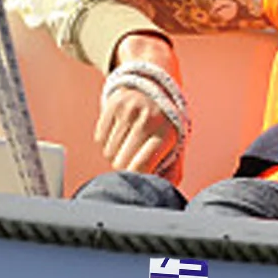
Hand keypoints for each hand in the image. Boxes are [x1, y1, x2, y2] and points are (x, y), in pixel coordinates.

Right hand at [97, 32, 185, 179]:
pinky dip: (107, 140)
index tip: (139, 175)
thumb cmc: (167, 123)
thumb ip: (171, 174)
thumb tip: (157, 195)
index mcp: (167, 134)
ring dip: (116, 153)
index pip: (141, 168)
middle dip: (125, 166)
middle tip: (135, 156)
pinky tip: (120, 131)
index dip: (136, 176)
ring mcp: (129, 110)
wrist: (156, 82)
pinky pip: (100, 139)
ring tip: (130, 141)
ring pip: (108, 153)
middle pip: (120, 163)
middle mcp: (148, 120)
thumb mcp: (177, 145)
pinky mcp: (113, 104)